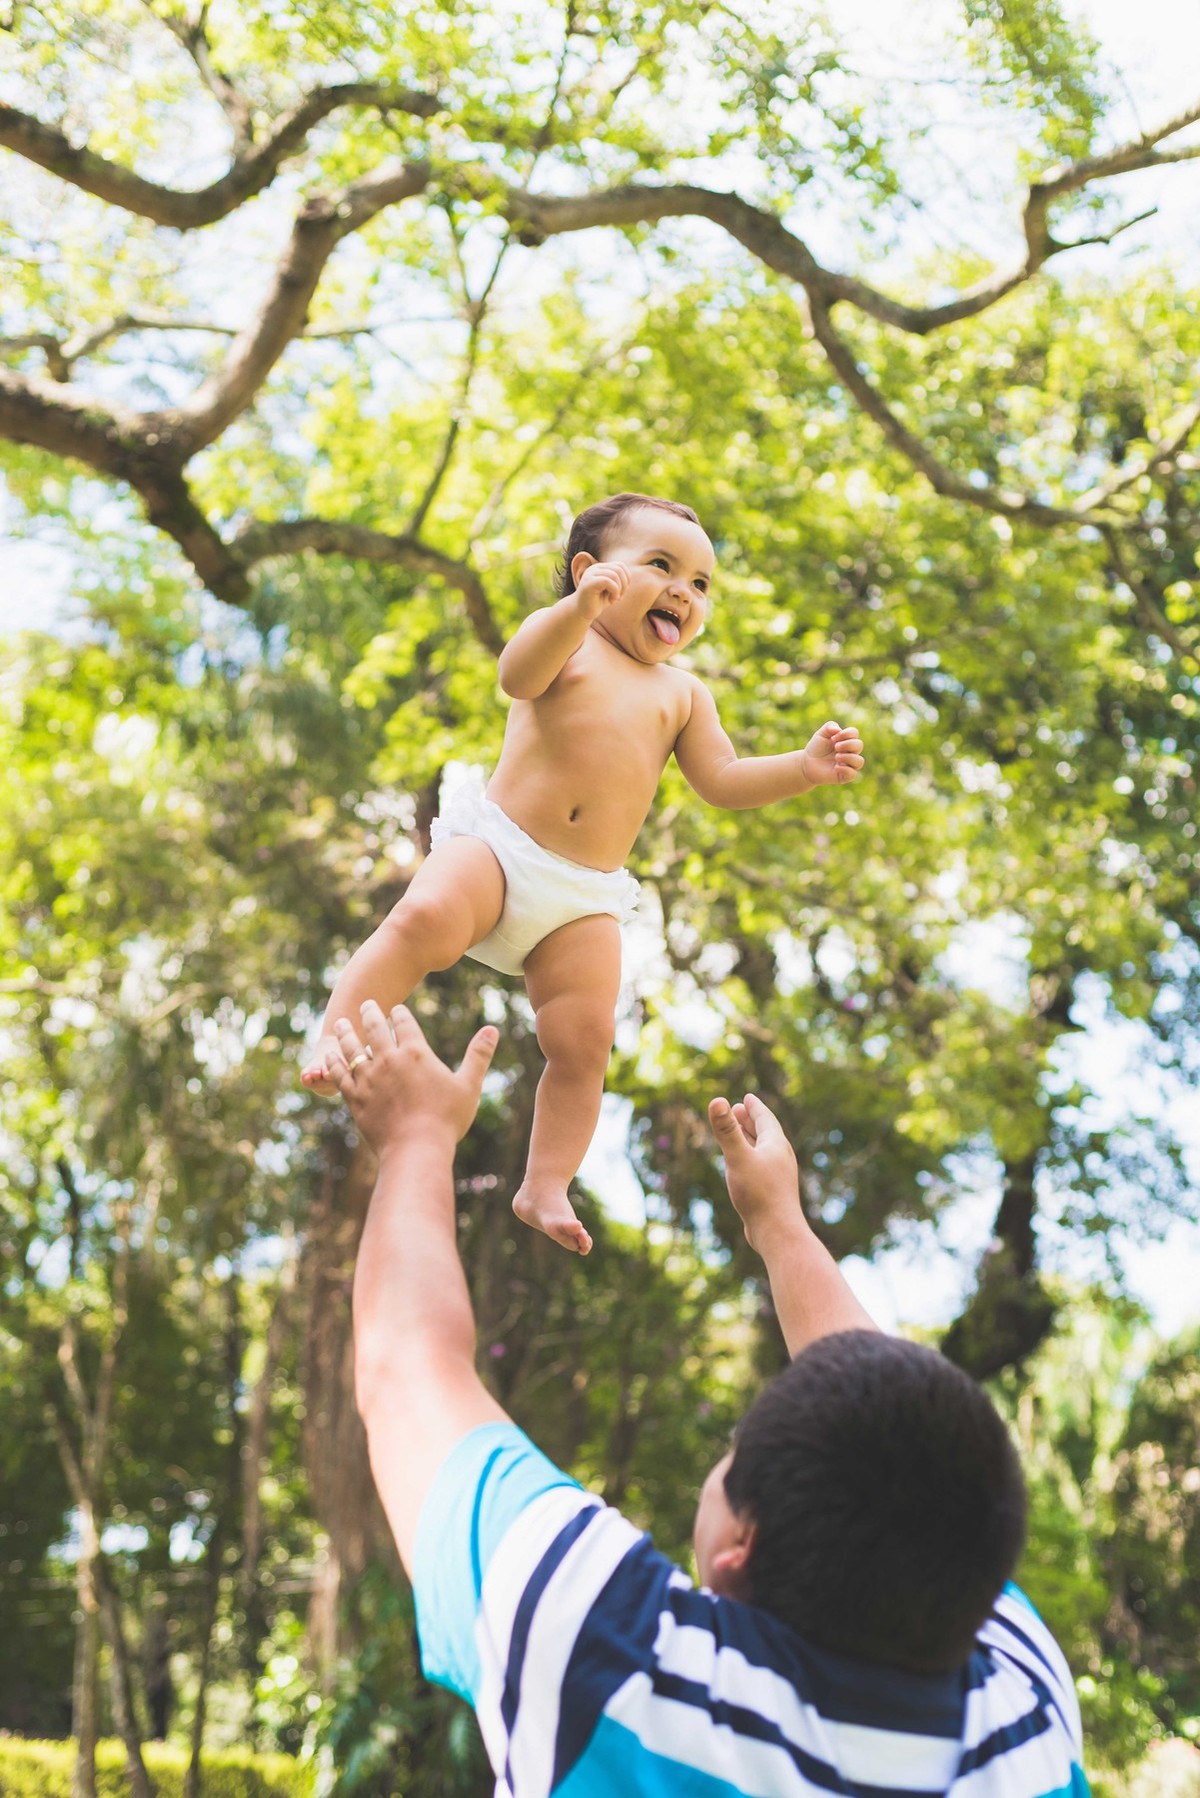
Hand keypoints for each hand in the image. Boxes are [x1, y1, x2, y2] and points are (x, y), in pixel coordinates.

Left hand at [331, 1001, 497, 1153]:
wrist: (415, 1150)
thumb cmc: (446, 1120)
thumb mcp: (469, 1086)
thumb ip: (478, 1056)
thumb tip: (493, 1029)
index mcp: (416, 1053)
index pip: (404, 1023)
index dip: (399, 1013)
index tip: (396, 1009)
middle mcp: (388, 1060)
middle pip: (375, 1028)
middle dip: (370, 1013)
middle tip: (365, 1004)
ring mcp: (368, 1078)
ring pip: (352, 1048)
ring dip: (346, 1033)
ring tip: (341, 1024)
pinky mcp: (354, 1098)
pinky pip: (340, 1075)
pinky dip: (334, 1063)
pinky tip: (330, 1056)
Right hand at [573, 560, 629, 618]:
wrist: (581, 613)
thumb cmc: (597, 602)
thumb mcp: (611, 590)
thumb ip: (619, 581)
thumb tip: (628, 577)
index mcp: (600, 568)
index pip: (620, 566)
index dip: (626, 578)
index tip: (622, 592)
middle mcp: (595, 568)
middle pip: (619, 569)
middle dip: (624, 584)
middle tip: (620, 597)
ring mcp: (591, 574)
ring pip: (615, 575)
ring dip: (620, 589)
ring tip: (615, 599)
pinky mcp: (589, 582)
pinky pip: (608, 581)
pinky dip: (615, 591)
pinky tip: (612, 601)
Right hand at [708, 1092, 804, 1253]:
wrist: (777, 1232)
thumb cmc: (759, 1193)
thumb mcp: (738, 1158)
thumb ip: (727, 1130)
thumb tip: (717, 1101)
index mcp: (776, 1145)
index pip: (765, 1118)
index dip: (754, 1107)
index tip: (747, 1097)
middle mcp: (780, 1157)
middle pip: (765, 1132)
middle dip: (751, 1120)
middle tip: (738, 1109)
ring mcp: (777, 1175)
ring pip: (763, 1150)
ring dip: (750, 1138)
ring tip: (739, 1132)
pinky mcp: (772, 1191)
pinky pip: (760, 1166)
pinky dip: (750, 1157)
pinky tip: (742, 1166)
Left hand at [800, 721, 864, 786]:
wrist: (807, 763)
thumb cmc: (816, 748)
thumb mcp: (821, 734)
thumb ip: (829, 726)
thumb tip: (838, 730)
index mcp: (846, 740)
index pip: (854, 733)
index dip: (846, 733)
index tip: (833, 737)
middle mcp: (850, 752)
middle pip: (859, 745)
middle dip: (847, 744)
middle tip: (835, 747)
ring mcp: (849, 764)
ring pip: (859, 761)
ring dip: (848, 757)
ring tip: (836, 757)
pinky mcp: (845, 776)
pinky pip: (853, 773)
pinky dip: (845, 769)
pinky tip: (835, 767)